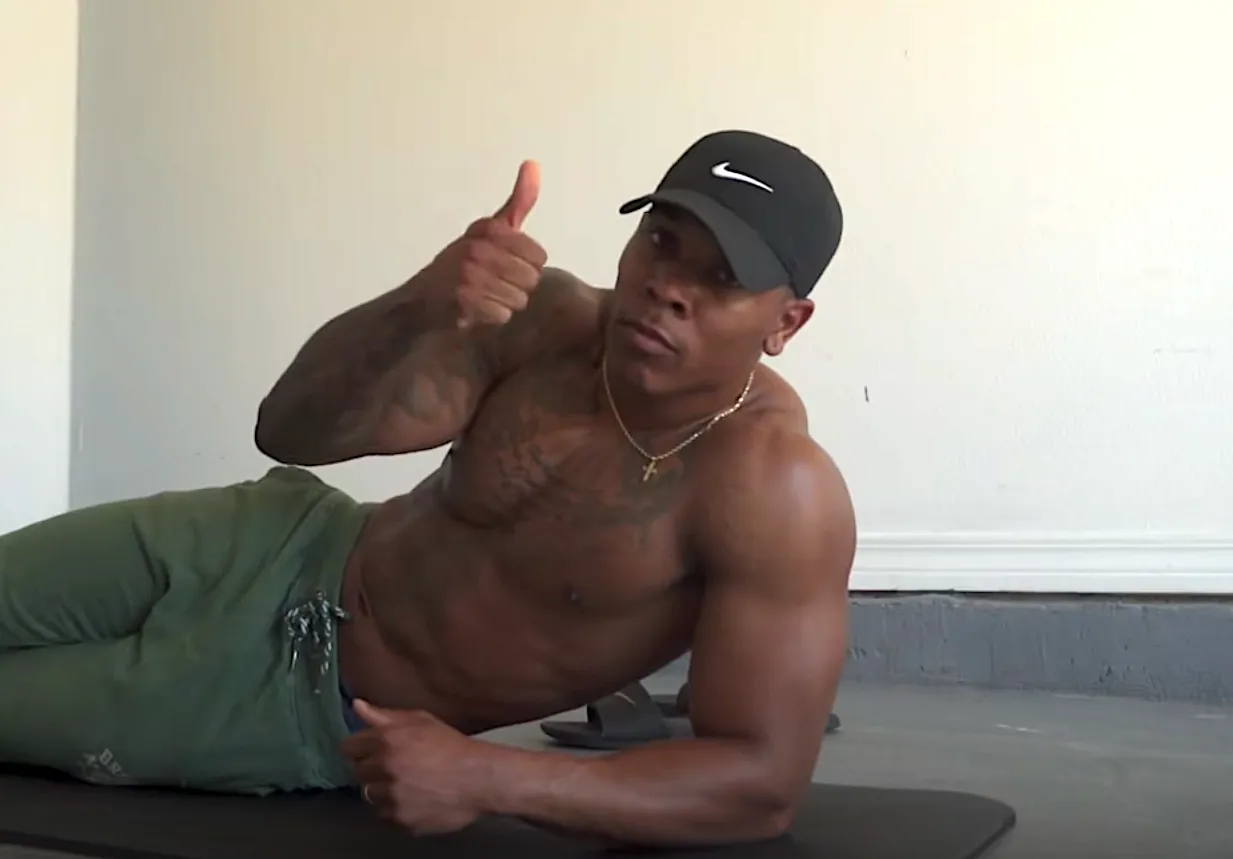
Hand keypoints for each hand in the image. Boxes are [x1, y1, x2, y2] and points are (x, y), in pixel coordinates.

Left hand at [341, 699, 487, 836]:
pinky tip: (415, 799)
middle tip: (397, 767)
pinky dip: (396, 809)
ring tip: (408, 784)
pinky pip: (385, 815)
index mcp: (387, 740)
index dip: (361, 748)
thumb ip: (384, 716)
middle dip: (373, 769)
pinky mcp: (400, 819)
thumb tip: (356, 706)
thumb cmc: (452, 746)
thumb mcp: (421, 721)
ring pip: (370, 795)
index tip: (372, 751)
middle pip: (358, 772)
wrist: (479, 778)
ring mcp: (392, 796)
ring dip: (383, 790)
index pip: (349, 747)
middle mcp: (384, 768)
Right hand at [423, 160, 547, 328]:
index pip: (539, 256)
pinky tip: (477, 308)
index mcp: (487, 228)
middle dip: (517, 287)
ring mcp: (467, 274)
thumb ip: (518, 202)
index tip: (508, 265)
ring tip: (485, 295)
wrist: (422, 299)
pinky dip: (492, 317)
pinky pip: (502, 315)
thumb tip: (533, 164)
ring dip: (504, 303)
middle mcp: (476, 247)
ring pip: (519, 299)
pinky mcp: (462, 301)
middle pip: (531, 280)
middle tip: (494, 283)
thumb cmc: (462, 264)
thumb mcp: (491, 229)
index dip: (528, 266)